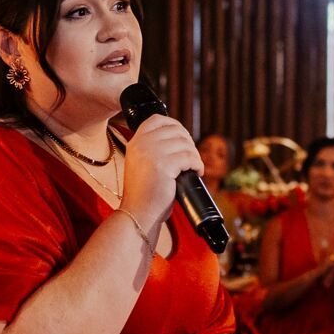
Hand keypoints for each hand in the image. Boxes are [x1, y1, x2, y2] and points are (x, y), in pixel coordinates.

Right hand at [122, 114, 200, 231]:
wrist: (138, 213)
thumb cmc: (144, 193)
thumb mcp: (142, 164)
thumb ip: (153, 149)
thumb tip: (181, 138)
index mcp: (135, 142)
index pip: (157, 119)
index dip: (174, 125)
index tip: (183, 138)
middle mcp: (141, 143)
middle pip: (175, 130)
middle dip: (188, 143)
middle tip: (192, 158)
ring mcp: (151, 153)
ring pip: (185, 144)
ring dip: (195, 155)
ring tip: (194, 167)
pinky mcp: (164, 165)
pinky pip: (189, 158)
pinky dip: (198, 165)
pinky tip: (197, 173)